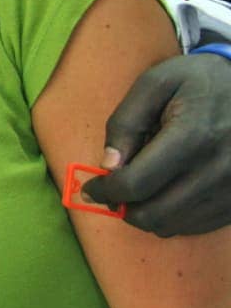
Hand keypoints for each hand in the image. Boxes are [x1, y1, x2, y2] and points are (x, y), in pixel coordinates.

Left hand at [82, 52, 230, 236]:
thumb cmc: (196, 81)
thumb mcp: (154, 84)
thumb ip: (125, 123)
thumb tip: (108, 165)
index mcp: (191, 137)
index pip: (136, 183)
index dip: (106, 191)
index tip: (91, 188)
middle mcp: (216, 170)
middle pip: (154, 214)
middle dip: (123, 207)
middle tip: (112, 192)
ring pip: (174, 225)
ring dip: (146, 215)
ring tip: (138, 190)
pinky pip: (197, 226)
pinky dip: (172, 218)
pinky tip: (165, 194)